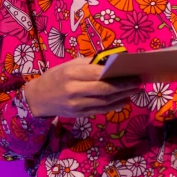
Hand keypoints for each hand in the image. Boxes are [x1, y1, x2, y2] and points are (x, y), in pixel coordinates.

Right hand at [23, 58, 141, 117]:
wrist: (38, 98)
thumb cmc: (56, 77)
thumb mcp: (69, 65)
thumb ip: (90, 64)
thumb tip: (113, 62)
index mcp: (71, 74)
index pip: (99, 74)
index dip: (118, 75)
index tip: (132, 72)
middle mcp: (74, 90)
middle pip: (105, 90)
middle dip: (124, 86)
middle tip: (138, 82)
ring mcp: (77, 104)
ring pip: (105, 101)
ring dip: (123, 96)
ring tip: (135, 90)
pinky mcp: (79, 114)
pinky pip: (100, 110)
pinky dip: (114, 106)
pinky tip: (124, 100)